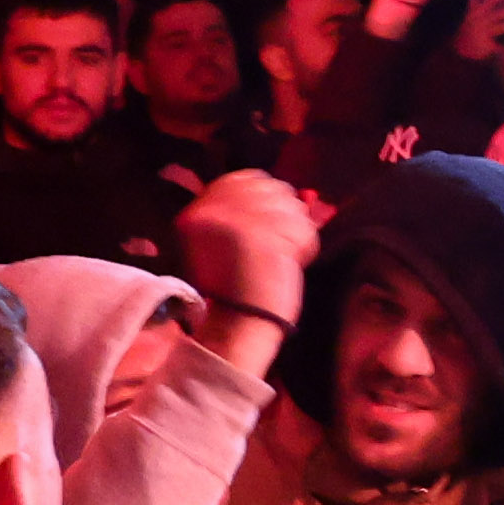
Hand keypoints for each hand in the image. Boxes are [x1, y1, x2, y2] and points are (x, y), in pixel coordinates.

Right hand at [172, 169, 311, 331]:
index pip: (244, 177)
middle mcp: (211, 210)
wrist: (237, 326)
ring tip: (283, 257)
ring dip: (296, 231)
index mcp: (197, 212)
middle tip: (282, 243)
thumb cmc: (235, 287)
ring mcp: (235, 220)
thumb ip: (243, 210)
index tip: (274, 220)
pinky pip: (304, 228)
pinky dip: (306, 247)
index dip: (267, 193)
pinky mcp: (260, 235)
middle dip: (286, 213)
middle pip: (272, 188)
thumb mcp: (224, 241)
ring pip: (292, 206)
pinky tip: (291, 264)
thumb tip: (289, 190)